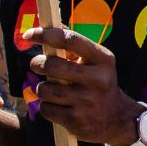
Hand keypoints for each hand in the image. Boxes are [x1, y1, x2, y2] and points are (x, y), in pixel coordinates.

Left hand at [26, 26, 140, 145]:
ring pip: (45, 90)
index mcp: (103, 60)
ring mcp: (86, 101)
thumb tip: (52, 24)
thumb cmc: (99, 84)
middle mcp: (97, 79)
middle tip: (37, 64)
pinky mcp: (76, 120)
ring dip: (42, 88)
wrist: (117, 118)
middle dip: (38, 63)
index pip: (70, 40)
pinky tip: (58, 105)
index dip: (46, 35)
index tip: (29, 34)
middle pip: (52, 65)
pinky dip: (46, 106)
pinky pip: (46, 109)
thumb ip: (74, 45)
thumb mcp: (96, 62)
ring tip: (52, 89)